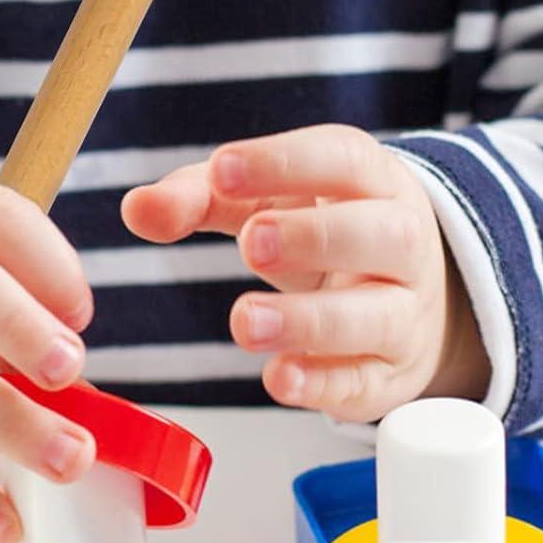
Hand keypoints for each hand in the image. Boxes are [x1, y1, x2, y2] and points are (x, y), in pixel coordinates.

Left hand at [122, 125, 488, 422]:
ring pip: (377, 315)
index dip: (283, 163)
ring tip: (245, 321)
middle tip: (251, 244)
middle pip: (378, 233)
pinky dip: (321, 384)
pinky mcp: (389, 374)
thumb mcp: (266, 201)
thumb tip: (139, 208)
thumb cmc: (322, 232)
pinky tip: (278, 378)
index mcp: (371, 181)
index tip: (222, 170)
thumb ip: (201, 197)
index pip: (341, 158)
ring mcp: (404, 312)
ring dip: (309, 320)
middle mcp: (401, 243)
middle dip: (314, 237)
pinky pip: (363, 382)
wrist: (403, 298)